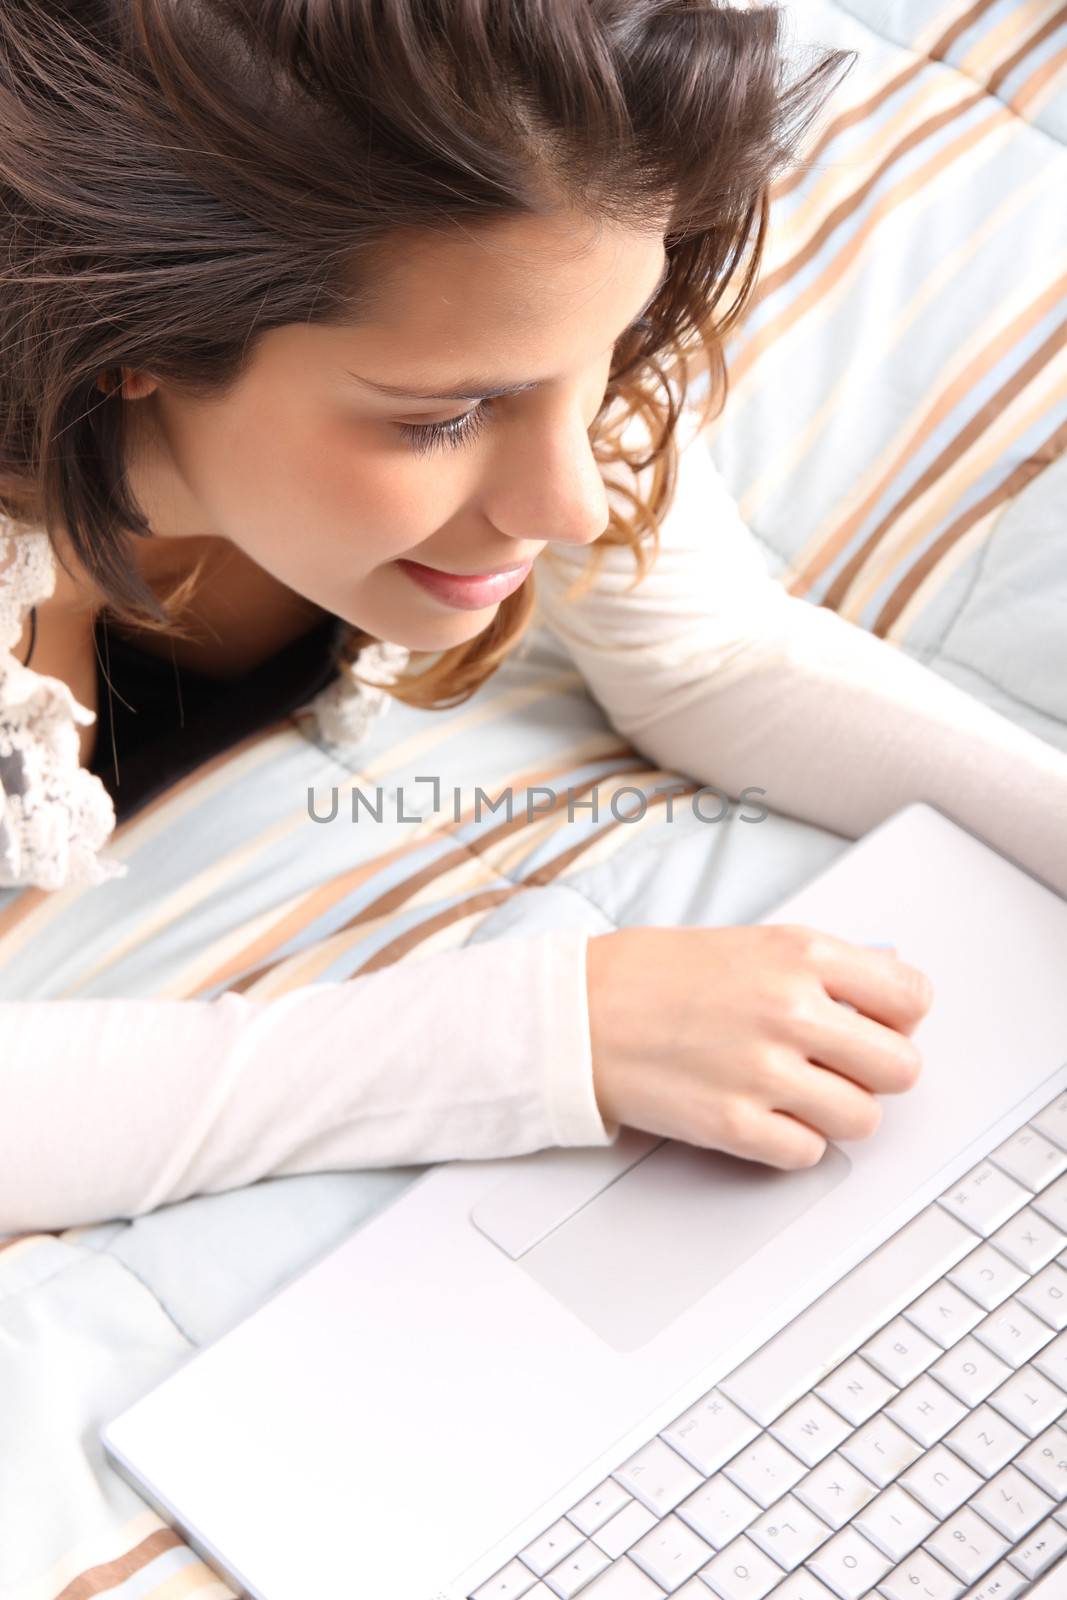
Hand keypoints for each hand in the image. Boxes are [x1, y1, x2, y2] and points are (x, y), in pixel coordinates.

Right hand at [585, 922, 933, 1168]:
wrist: (580, 1012)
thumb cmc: (655, 974)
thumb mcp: (750, 942)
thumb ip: (818, 969)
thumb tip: (884, 999)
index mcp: (799, 954)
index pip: (912, 997)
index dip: (902, 1019)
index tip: (881, 1025)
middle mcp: (789, 1009)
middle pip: (900, 1068)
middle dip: (878, 1073)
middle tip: (845, 1068)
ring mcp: (762, 1070)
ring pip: (864, 1119)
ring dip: (839, 1113)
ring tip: (802, 1095)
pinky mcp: (733, 1124)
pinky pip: (809, 1153)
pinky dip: (795, 1142)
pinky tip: (767, 1116)